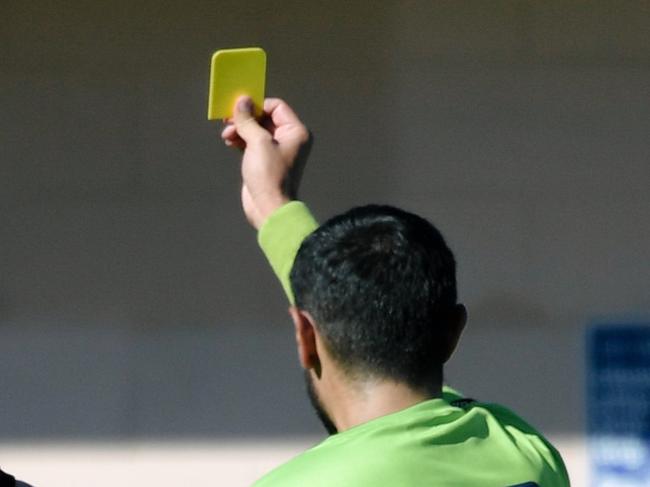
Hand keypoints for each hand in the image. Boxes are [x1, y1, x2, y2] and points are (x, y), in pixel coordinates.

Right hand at [221, 96, 311, 228]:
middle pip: (264, 117)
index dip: (257, 105)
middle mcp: (289, 139)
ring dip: (240, 129)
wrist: (268, 207)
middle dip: (245, 118)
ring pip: (255, 130)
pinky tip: (229, 141)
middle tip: (228, 120)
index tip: (239, 108)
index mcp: (295, 131)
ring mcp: (276, 150)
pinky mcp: (264, 160)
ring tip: (227, 134)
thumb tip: (242, 101)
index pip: (276, 107)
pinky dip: (240, 139)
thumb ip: (248, 120)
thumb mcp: (258, 142)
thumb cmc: (269, 174)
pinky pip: (251, 142)